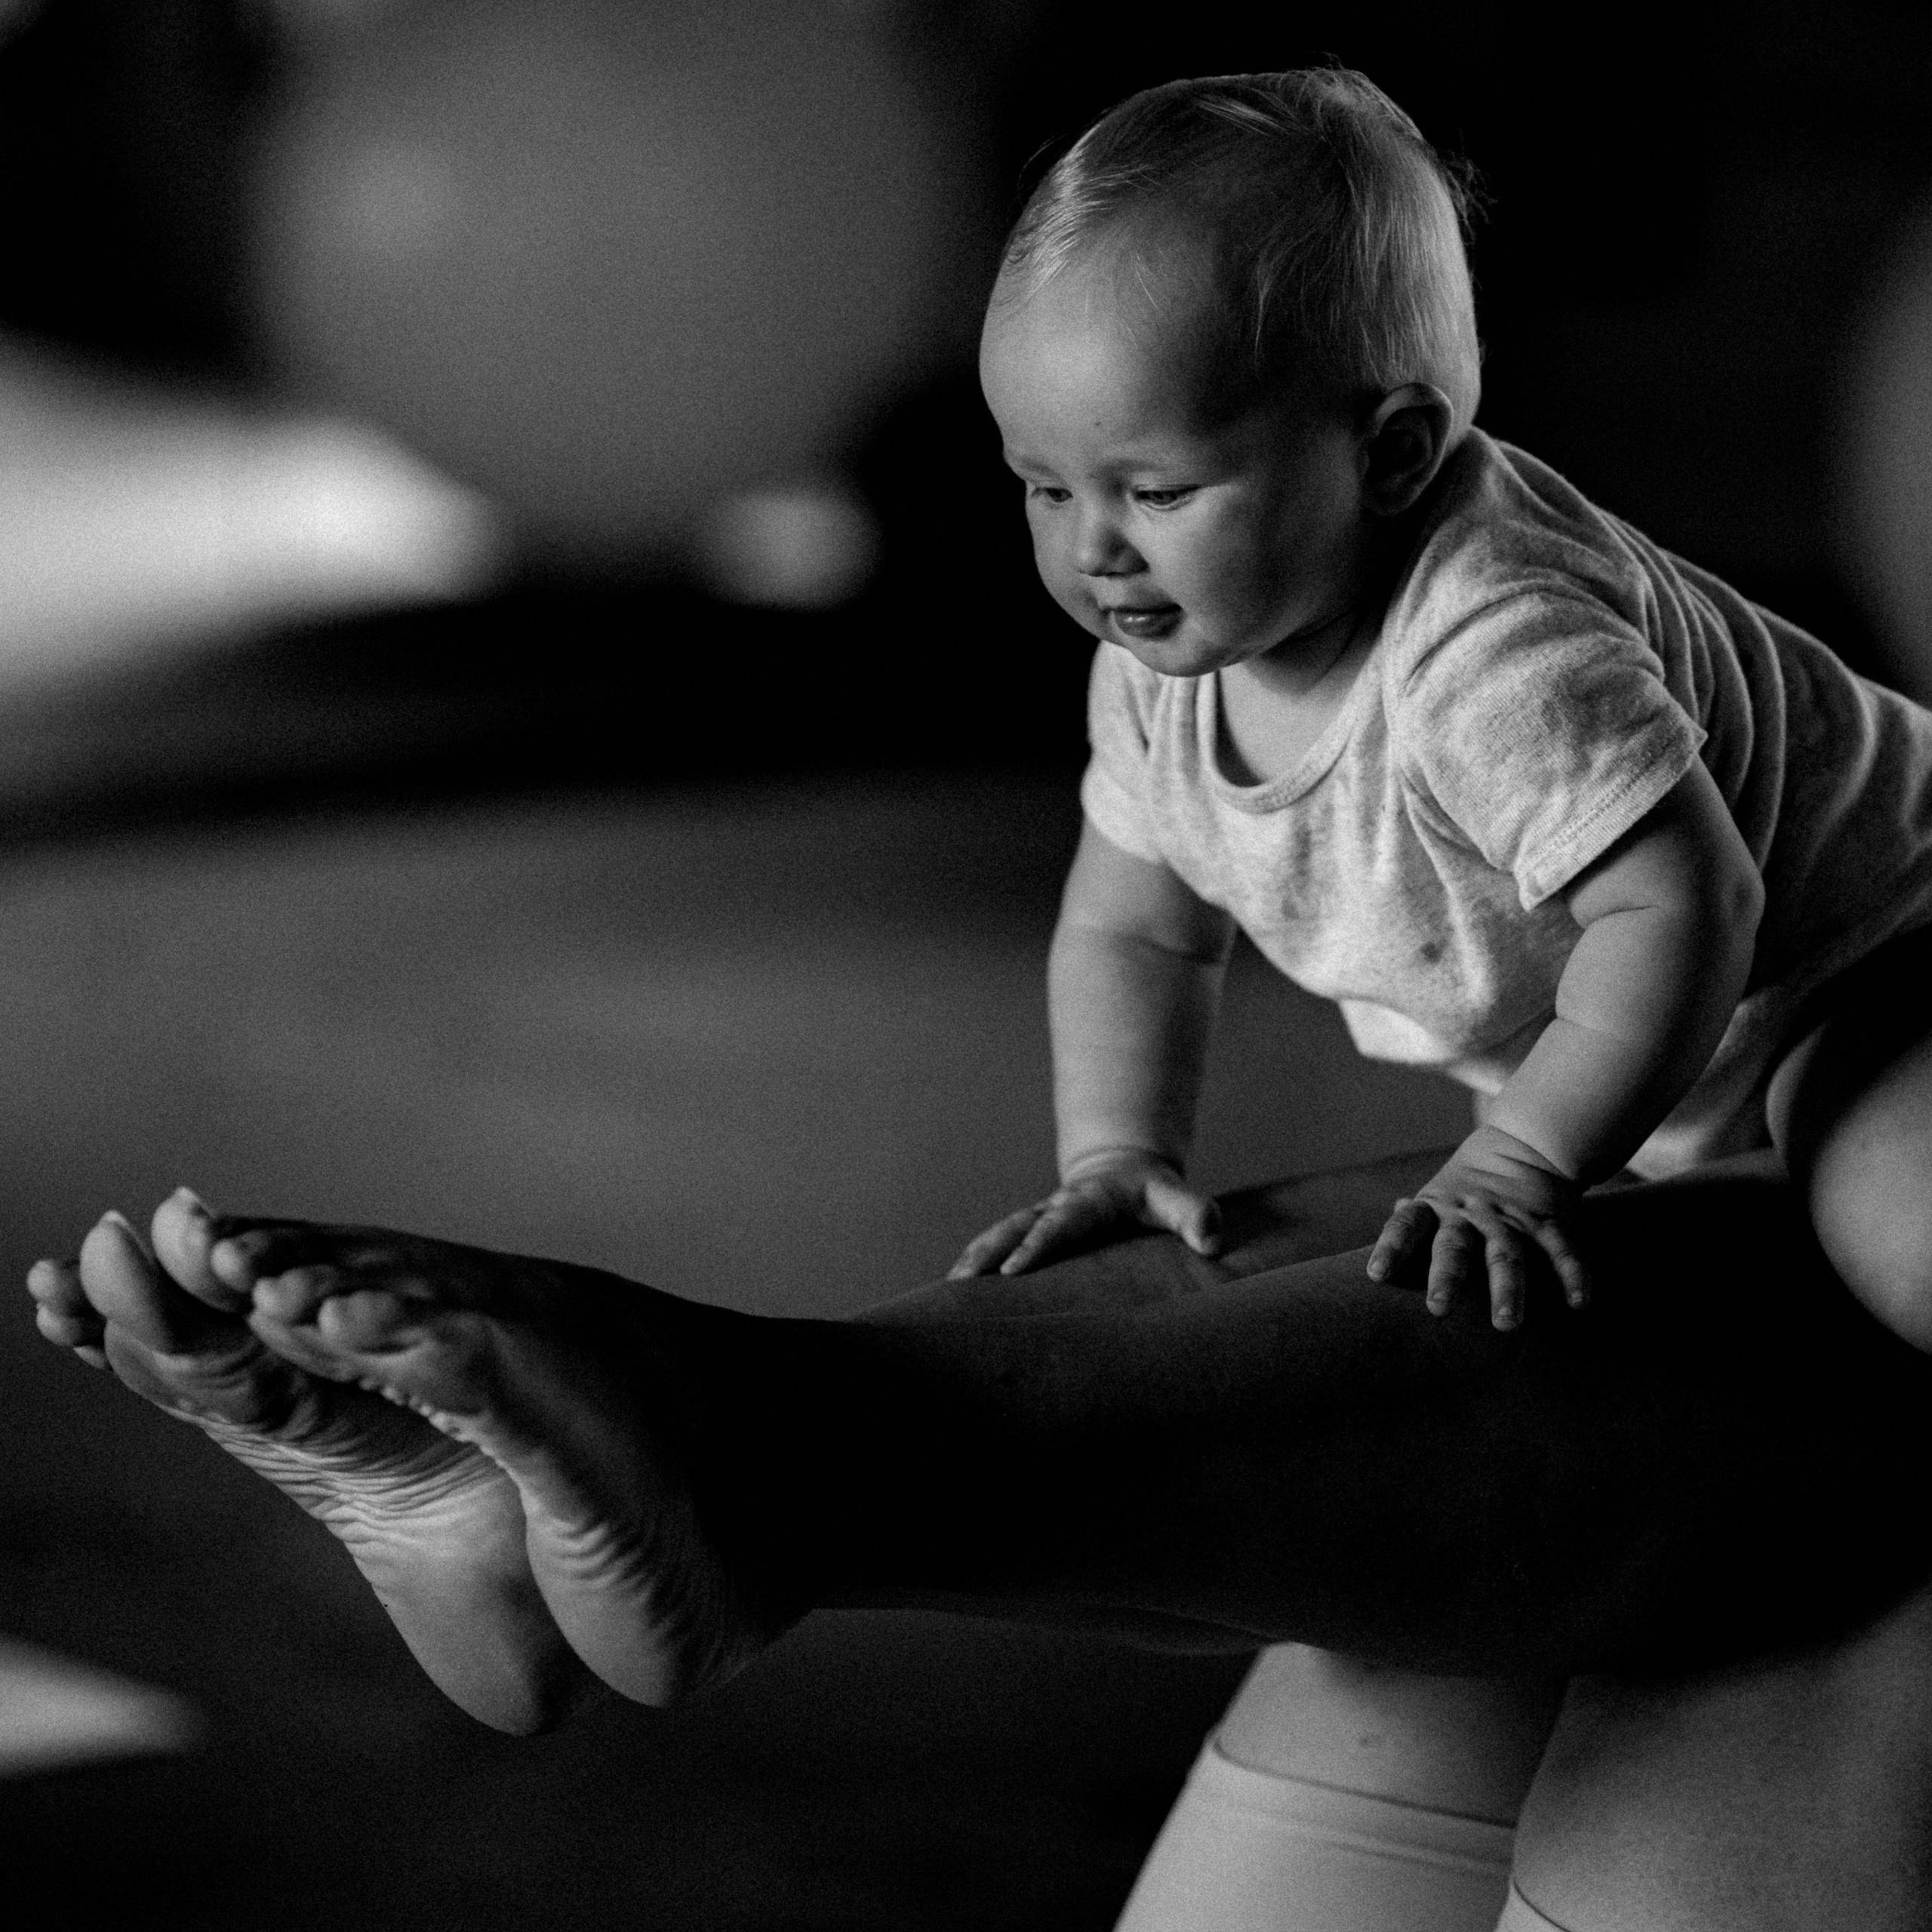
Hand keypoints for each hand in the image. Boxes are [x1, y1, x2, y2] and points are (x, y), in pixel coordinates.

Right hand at [948, 1148, 1221, 1278]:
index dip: (1037, 1246)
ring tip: (948, 1289)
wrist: (1123, 1169)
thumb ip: (1195, 1214)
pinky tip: (956, 1293)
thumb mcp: (1177, 1197)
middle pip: (1015, 1227)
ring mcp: (1039, 1218)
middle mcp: (1056, 1207)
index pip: (1060, 1225)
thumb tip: (1212, 1241)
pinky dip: (976, 1263)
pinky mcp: (1030, 1231)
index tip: (1013, 1270)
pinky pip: (997, 1244)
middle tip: (962, 1282)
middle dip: (988, 1253)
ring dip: (974, 1258)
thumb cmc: (1152, 1192)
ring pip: (998, 1234)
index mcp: (1089, 1201)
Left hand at [1365, 1125, 1587, 1329]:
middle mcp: (1469, 1214)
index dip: (1392, 1247)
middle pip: (1455, 1245)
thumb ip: (1413, 1224)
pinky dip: (1572, 1273)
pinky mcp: (1547, 1220)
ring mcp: (1509, 1217)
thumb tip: (1379, 1255)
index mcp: (1436, 1207)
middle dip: (1447, 1276)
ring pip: (1507, 1253)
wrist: (1526, 1143)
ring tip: (1506, 1324)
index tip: (1377, 1275)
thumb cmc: (1469, 1186)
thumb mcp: (1436, 1197)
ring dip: (1508, 1288)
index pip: (1407, 1225)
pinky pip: (1560, 1247)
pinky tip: (1579, 1302)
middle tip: (1438, 1309)